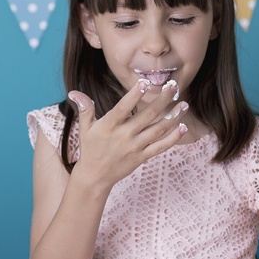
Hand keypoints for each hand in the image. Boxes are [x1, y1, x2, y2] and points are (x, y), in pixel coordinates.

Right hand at [68, 78, 187, 190]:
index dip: (134, 95)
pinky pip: (160, 147)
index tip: (145, 82)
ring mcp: (134, 147)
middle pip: (148, 116)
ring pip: (158, 130)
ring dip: (173, 117)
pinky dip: (173, 138)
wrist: (94, 177)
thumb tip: (74, 92)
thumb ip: (85, 108)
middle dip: (163, 99)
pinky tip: (183, 127)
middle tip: (174, 86)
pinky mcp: (141, 157)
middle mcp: (123, 135)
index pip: (123, 108)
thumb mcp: (85, 128)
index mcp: (109, 125)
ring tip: (184, 104)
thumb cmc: (90, 149)